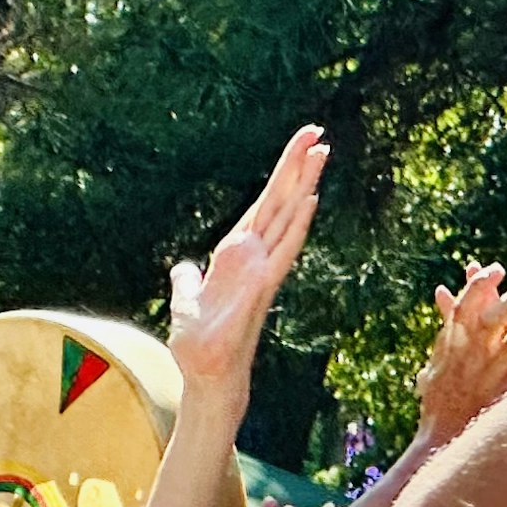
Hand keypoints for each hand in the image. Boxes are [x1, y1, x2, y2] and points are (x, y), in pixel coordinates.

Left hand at [171, 126, 325, 409]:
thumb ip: (187, 280)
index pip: (263, 205)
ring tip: (322, 152)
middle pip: (280, 201)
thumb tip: (183, 267)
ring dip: (304, 184)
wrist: (205, 375)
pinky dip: (297, 224)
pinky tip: (309, 200)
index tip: (300, 146)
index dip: (280, 176)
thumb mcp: (186, 301)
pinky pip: (283, 249)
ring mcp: (262, 269)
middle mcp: (255, 256)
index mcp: (237, 253)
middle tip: (318, 131)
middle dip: (297, 166)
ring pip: (288, 217)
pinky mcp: (261, 286)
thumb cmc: (199, 343)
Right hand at [416, 261, 506, 442]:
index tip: (497, 269)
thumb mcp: (438, 356)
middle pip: (496, 315)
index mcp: (452, 341)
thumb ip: (446, 322)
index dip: (481, 282)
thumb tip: (442, 290)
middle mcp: (471, 353)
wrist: (440, 441)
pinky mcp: (503, 394)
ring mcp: (488, 373)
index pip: (466, 302)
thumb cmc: (438, 397)